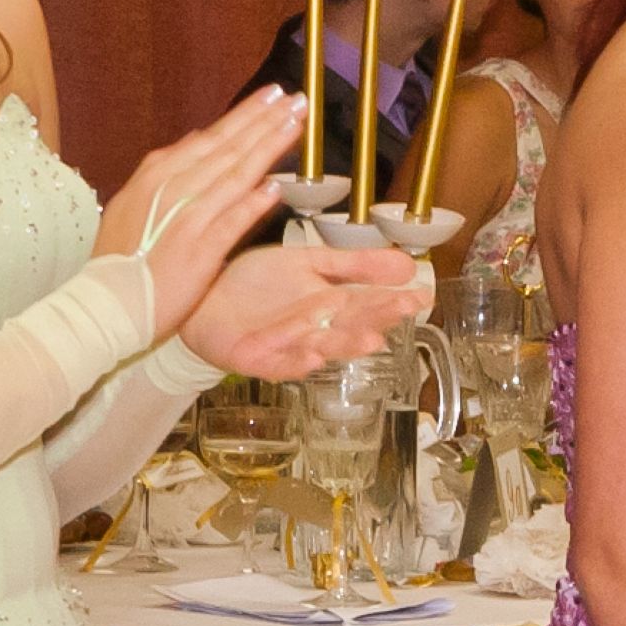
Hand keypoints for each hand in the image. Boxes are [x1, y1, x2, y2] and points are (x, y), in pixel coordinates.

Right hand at [101, 88, 313, 338]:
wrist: (108, 301)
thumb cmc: (124, 257)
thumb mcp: (135, 202)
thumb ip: (167, 169)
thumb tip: (197, 137)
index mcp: (158, 174)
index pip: (211, 137)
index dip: (245, 115)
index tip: (273, 95)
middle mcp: (172, 188)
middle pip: (228, 147)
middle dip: (264, 120)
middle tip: (296, 99)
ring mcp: (187, 217)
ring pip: (234, 175)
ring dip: (267, 147)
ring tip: (296, 125)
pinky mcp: (199, 250)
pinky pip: (231, 221)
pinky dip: (252, 204)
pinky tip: (275, 186)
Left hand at [182, 240, 417, 379]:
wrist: (203, 299)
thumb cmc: (256, 284)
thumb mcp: (309, 263)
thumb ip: (353, 264)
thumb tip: (406, 261)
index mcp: (331, 307)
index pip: (369, 303)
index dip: (395, 300)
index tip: (421, 293)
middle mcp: (317, 331)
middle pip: (351, 327)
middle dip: (377, 319)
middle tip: (403, 310)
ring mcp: (289, 348)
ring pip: (323, 348)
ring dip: (346, 345)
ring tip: (369, 339)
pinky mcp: (259, 361)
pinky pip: (281, 364)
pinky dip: (296, 362)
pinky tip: (312, 355)